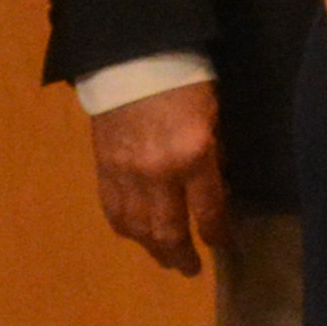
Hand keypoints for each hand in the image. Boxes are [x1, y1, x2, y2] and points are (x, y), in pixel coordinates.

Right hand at [86, 82, 224, 274]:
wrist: (131, 56)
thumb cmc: (184, 80)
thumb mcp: (215, 115)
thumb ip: (214, 156)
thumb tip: (217, 190)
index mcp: (193, 156)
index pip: (209, 213)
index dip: (217, 235)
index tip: (224, 244)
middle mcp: (158, 173)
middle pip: (168, 232)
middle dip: (181, 255)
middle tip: (191, 269)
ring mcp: (126, 173)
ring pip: (136, 229)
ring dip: (152, 249)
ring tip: (165, 258)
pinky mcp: (103, 168)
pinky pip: (113, 210)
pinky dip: (126, 229)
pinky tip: (135, 235)